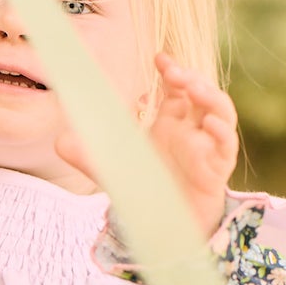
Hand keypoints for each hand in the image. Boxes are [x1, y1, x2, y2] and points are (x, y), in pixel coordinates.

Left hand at [56, 55, 236, 239]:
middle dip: (191, 77)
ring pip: (221, 112)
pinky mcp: (216, 168)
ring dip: (211, 96)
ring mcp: (206, 146)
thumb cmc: (146, 191)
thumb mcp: (112, 170)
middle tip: (174, 73)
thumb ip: (87, 155)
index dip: (171, 69)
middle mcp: (190, 129)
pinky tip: (209, 124)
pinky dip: (222, 132)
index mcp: (170, 121)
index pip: (176, 86)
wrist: (165, 225)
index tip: (159, 58)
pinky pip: (226, 146)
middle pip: (201, 92)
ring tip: (194, 88)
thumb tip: (59, 141)